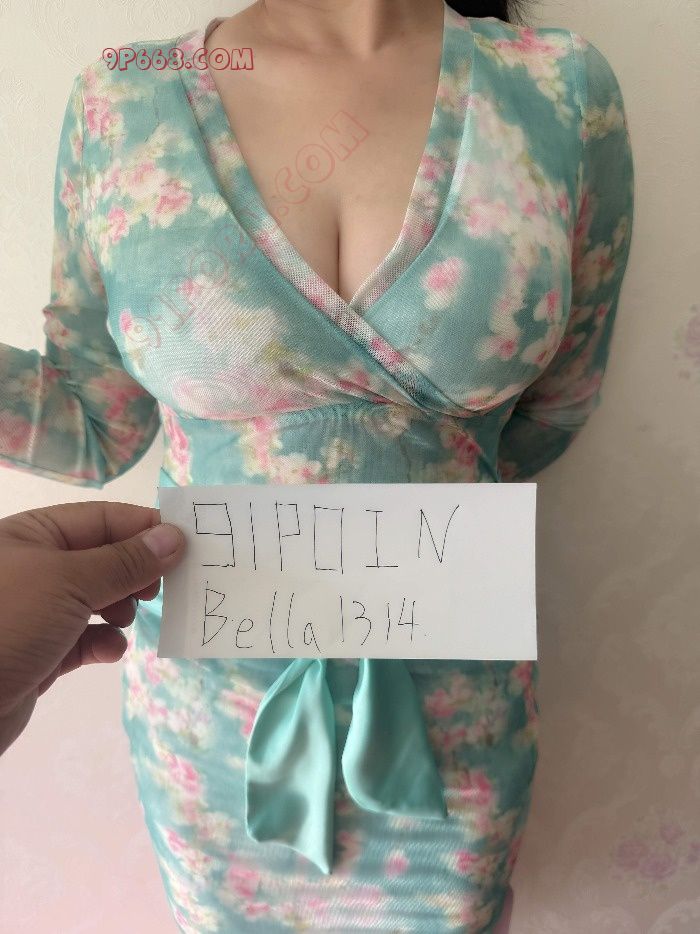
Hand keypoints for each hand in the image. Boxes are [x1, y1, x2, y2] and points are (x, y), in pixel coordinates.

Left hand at [0, 501, 185, 754]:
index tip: (186, 544)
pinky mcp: (39, 653)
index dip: (144, 527)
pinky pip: (83, 638)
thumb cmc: (9, 624)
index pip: (101, 518)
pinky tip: (111, 649)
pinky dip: (103, 641)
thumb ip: (125, 560)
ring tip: (129, 617)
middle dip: (135, 569)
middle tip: (164, 586)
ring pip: (95, 597)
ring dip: (120, 606)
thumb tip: (174, 537)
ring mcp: (35, 612)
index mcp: (31, 535)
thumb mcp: (69, 581)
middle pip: (101, 557)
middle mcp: (32, 567)